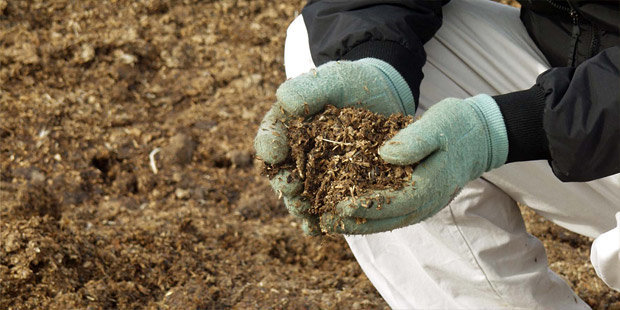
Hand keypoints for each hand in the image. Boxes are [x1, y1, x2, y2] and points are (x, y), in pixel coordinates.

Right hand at [254, 58, 413, 234]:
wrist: (382, 98)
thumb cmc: (351, 85)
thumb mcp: (332, 79)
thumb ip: (307, 88)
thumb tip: (283, 100)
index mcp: (285, 127)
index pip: (269, 139)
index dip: (269, 146)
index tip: (274, 151)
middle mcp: (294, 156)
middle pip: (281, 173)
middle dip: (284, 183)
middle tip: (291, 188)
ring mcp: (314, 175)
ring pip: (299, 196)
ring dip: (299, 207)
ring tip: (305, 212)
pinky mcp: (336, 190)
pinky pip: (323, 208)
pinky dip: (319, 220)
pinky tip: (320, 228)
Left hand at [321, 95, 508, 233]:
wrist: (479, 136)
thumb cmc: (458, 125)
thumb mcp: (438, 124)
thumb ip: (415, 140)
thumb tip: (385, 155)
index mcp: (430, 185)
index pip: (394, 203)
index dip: (364, 206)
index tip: (338, 206)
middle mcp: (426, 202)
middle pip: (385, 220)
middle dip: (353, 223)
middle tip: (323, 221)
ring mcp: (422, 204)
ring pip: (386, 220)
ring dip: (357, 224)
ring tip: (327, 221)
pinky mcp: (416, 199)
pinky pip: (390, 213)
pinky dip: (367, 215)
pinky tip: (346, 211)